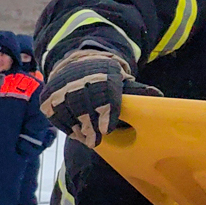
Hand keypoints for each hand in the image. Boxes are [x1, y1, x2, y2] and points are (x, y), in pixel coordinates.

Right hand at [38, 44, 157, 146]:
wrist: (74, 64)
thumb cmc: (103, 77)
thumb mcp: (120, 80)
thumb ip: (135, 91)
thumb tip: (157, 96)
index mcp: (100, 74)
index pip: (103, 96)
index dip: (105, 114)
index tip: (106, 129)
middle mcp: (77, 80)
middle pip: (83, 107)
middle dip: (90, 126)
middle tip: (95, 140)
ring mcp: (60, 89)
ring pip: (67, 113)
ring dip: (77, 129)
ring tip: (86, 139)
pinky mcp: (47, 98)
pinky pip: (55, 115)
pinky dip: (65, 126)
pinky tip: (74, 132)